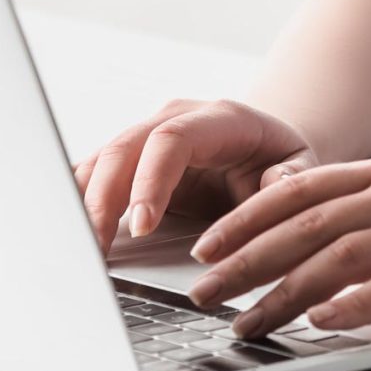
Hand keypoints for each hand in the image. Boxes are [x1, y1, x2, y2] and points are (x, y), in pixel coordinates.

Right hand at [72, 98, 320, 250]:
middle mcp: (174, 120)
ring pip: (100, 161)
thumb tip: (274, 186)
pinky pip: (94, 176)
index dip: (150, 180)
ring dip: (83, 204)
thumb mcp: (303, 167)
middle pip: (124, 148)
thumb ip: (292, 178)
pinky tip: (67, 233)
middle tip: (96, 248)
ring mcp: (147, 138)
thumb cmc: (283, 162)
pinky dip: (77, 202)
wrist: (267, 151)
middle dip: (104, 199)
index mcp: (218, 119)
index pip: (172, 140)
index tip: (142, 226)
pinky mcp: (130, 163)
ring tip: (77, 251)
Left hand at [181, 155, 370, 339]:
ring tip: (245, 322)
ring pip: (336, 257)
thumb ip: (366, 207)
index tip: (206, 246)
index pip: (300, 189)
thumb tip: (295, 226)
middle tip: (204, 291)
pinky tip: (320, 322)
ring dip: (281, 292)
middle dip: (244, 259)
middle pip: (305, 224)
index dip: (246, 217)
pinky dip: (351, 304)